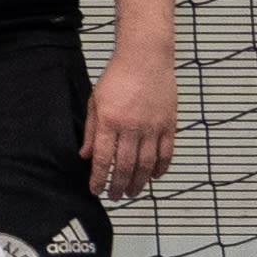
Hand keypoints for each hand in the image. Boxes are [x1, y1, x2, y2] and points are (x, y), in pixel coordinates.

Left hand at [83, 53, 176, 200]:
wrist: (145, 59)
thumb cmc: (116, 78)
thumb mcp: (95, 102)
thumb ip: (92, 131)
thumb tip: (86, 156)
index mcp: (110, 122)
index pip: (104, 159)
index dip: (99, 179)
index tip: (96, 191)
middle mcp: (132, 128)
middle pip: (126, 166)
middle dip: (119, 185)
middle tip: (115, 197)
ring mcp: (153, 127)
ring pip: (148, 164)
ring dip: (140, 182)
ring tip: (132, 192)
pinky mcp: (169, 124)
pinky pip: (167, 153)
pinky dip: (161, 168)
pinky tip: (155, 176)